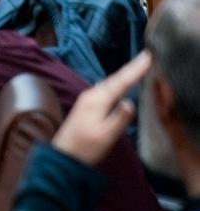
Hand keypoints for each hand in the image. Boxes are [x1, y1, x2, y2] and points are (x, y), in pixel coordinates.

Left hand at [52, 51, 149, 166]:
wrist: (63, 155)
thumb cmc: (85, 148)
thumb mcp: (106, 135)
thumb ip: (119, 119)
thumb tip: (130, 102)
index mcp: (96, 100)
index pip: (120, 82)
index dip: (135, 70)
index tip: (148, 57)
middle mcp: (91, 95)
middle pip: (115, 79)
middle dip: (131, 67)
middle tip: (146, 55)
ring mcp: (87, 99)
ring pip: (110, 82)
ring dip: (124, 73)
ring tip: (138, 65)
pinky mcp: (87, 105)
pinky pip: (105, 88)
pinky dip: (116, 82)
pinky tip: (120, 82)